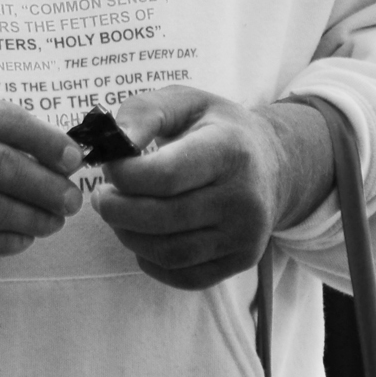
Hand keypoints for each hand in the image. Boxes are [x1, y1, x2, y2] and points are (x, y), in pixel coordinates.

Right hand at [0, 97, 83, 263]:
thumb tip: (45, 150)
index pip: (2, 121)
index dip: (45, 141)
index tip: (72, 158)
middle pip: (1, 167)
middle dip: (46, 186)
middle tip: (71, 199)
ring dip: (31, 218)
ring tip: (53, 222)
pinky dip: (1, 241)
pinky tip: (21, 239)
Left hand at [93, 86, 331, 290]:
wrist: (274, 163)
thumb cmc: (217, 128)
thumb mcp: (185, 101)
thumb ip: (144, 112)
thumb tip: (113, 142)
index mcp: (231, 150)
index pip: (166, 176)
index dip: (124, 175)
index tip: (109, 166)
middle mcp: (244, 198)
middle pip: (163, 218)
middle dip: (117, 210)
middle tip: (101, 197)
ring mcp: (246, 235)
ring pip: (170, 253)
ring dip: (129, 236)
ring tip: (118, 215)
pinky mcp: (241, 261)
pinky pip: (183, 275)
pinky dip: (151, 261)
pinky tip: (143, 236)